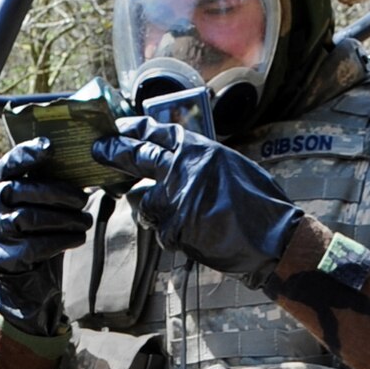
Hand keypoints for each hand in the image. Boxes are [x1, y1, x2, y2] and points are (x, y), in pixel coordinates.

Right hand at [0, 138, 91, 335]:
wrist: (26, 277)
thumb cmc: (38, 231)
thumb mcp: (38, 203)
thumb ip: (48, 183)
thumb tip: (82, 164)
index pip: (9, 164)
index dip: (27, 154)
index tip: (49, 147)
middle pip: (21, 190)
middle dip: (58, 193)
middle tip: (83, 199)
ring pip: (29, 218)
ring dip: (64, 218)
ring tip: (85, 221)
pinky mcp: (5, 258)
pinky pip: (35, 245)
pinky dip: (62, 240)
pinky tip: (78, 238)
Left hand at [91, 122, 301, 286]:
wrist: (273, 239)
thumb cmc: (259, 205)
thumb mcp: (230, 168)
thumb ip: (200, 164)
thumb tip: (174, 164)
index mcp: (201, 150)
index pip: (157, 133)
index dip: (133, 130)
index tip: (117, 129)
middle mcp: (185, 168)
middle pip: (137, 157)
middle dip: (113, 153)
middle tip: (96, 150)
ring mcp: (177, 198)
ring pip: (145, 204)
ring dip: (154, 211)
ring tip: (181, 217)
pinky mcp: (174, 227)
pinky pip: (161, 232)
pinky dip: (174, 236)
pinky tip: (197, 236)